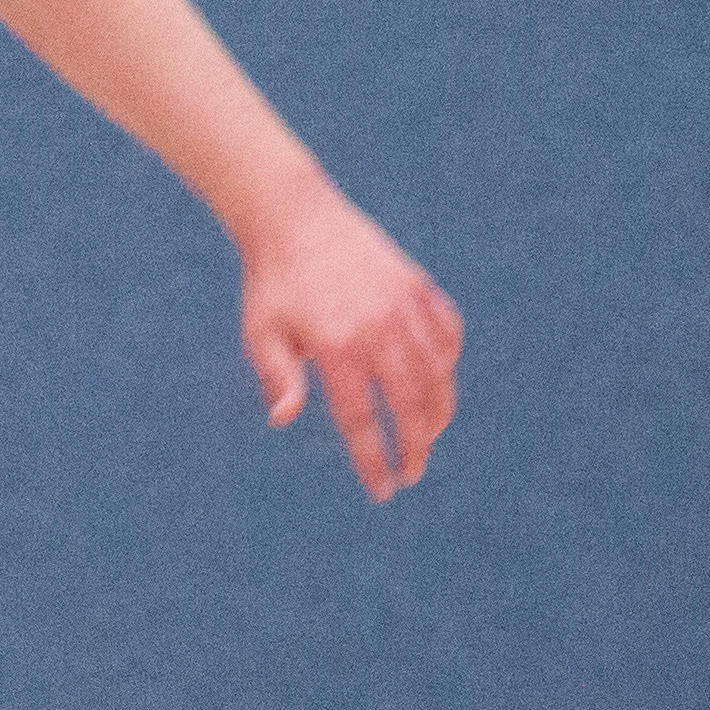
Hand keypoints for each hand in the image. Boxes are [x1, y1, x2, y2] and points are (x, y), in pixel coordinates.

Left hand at [238, 189, 459, 500]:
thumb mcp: (261, 333)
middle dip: (417, 445)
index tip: (384, 490)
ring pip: (438, 371)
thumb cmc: (272, 284)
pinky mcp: (417, 287)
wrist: (296, 218)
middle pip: (410, 403)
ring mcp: (404, 306)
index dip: (374, 460)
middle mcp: (378, 330)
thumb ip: (278, 377)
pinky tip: (440, 381)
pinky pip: (447, 331)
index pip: (361, 420)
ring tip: (430, 436)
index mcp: (335, 348)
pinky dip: (448, 361)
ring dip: (439, 409)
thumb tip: (283, 420)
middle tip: (414, 472)